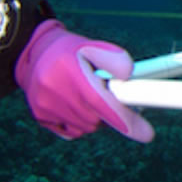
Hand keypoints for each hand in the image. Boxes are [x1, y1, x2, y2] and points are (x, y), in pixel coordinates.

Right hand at [14, 20, 154, 141]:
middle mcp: (54, 90)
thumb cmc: (70, 51)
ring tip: (85, 95)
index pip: (102, 102)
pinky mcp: (40, 117)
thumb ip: (115, 59)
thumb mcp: (93, 46)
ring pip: (87, 127)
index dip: (126, 120)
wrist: (33, 54)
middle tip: (107, 95)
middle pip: (98, 119)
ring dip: (94, 117)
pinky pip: (72, 132)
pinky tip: (73, 104)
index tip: (148, 135)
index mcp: (71, 71)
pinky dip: (79, 122)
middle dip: (109, 111)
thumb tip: (129, 75)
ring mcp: (45, 106)